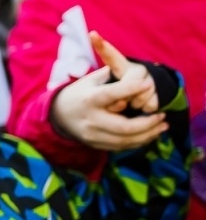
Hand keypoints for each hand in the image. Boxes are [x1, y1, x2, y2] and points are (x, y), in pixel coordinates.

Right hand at [50, 64, 165, 151]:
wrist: (57, 115)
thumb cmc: (79, 93)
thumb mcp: (91, 80)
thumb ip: (112, 76)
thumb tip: (137, 72)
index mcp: (89, 100)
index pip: (111, 95)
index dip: (130, 89)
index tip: (148, 84)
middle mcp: (91, 120)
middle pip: (123, 127)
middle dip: (147, 123)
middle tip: (162, 115)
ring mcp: (92, 135)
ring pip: (124, 140)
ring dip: (147, 135)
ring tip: (162, 126)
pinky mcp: (95, 145)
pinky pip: (121, 147)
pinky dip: (138, 142)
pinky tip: (150, 134)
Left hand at [90, 32, 157, 112]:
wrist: (142, 102)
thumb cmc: (117, 97)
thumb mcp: (108, 94)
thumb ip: (109, 95)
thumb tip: (121, 102)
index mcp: (120, 67)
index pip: (110, 56)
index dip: (101, 46)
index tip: (92, 34)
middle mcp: (137, 68)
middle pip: (131, 83)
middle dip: (126, 96)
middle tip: (123, 100)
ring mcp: (150, 77)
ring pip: (142, 94)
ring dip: (136, 104)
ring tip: (133, 102)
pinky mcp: (162, 88)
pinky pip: (152, 104)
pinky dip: (146, 109)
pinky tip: (145, 106)